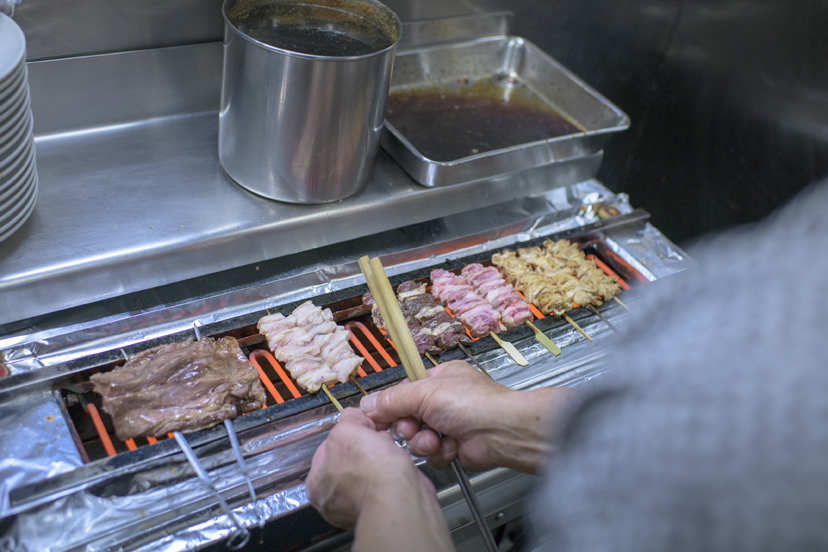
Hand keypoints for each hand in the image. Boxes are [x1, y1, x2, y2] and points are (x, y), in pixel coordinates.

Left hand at [306, 408, 417, 528]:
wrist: (400, 497)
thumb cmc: (370, 473)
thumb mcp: (347, 430)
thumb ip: (346, 420)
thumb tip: (352, 417)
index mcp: (317, 484)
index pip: (327, 447)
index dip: (346, 431)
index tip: (357, 425)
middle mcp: (336, 499)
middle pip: (350, 456)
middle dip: (365, 444)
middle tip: (374, 440)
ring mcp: (360, 504)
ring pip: (370, 467)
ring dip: (381, 454)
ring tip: (388, 452)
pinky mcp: (383, 504)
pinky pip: (386, 478)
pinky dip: (393, 469)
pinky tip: (396, 465)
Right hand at [360, 360, 569, 473]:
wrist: (503, 432)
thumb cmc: (475, 403)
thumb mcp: (425, 392)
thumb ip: (392, 399)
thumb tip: (367, 404)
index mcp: (437, 379)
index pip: (402, 393)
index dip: (390, 407)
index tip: (378, 418)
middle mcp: (443, 401)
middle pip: (406, 418)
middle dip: (408, 426)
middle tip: (413, 427)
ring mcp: (449, 425)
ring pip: (417, 438)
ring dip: (423, 441)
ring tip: (435, 438)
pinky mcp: (454, 447)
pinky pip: (432, 454)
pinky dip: (439, 452)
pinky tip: (450, 447)